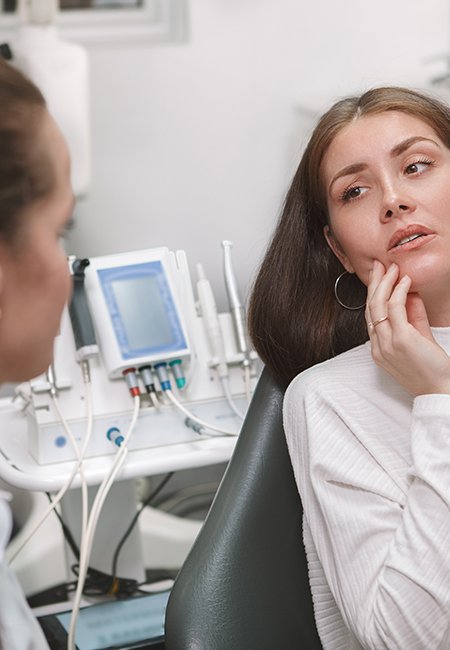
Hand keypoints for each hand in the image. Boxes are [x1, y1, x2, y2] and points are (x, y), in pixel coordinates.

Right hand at [366, 260, 449, 395]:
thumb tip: (411, 295)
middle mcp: (379, 346)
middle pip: (370, 308)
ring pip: (378, 305)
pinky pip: (395, 308)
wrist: (439, 391)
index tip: (379, 277)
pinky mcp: (401, 340)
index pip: (371, 316)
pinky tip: (404, 281)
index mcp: (379, 349)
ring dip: (385, 283)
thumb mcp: (420, 339)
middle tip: (379, 265)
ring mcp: (387, 343)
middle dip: (374, 283)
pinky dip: (399, 291)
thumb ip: (414, 317)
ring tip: (392, 269)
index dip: (374, 294)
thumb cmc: (431, 370)